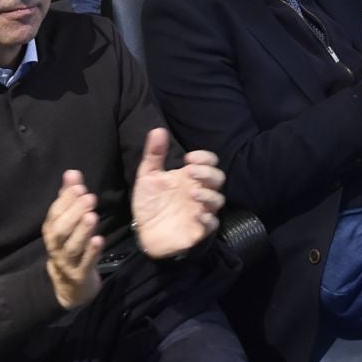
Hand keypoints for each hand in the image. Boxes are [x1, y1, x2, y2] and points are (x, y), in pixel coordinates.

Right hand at [43, 170, 102, 309]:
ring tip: (92, 216)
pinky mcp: (80, 275)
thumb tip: (72, 172)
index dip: (66, 200)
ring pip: (72, 247)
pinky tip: (99, 240)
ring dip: (82, 231)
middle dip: (74, 213)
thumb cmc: (71, 244)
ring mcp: (67, 262)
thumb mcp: (68, 221)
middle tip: (89, 198)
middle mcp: (56, 246)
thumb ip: (69, 197)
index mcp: (52, 231)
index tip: (79, 186)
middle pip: (61, 230)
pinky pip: (85, 264)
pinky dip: (91, 252)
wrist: (70, 284)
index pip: (55, 214)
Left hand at [130, 127, 224, 258]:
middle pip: (218, 178)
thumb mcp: (148, 176)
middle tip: (191, 172)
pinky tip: (196, 214)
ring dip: (209, 195)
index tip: (189, 158)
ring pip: (218, 200)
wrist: (143, 232)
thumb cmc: (150, 202)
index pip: (209, 162)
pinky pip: (212, 224)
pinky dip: (207, 219)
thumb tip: (158, 130)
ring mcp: (201, 211)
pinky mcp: (199, 230)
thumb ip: (154, 154)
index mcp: (189, 177)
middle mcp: (199, 192)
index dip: (204, 158)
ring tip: (193, 193)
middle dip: (208, 173)